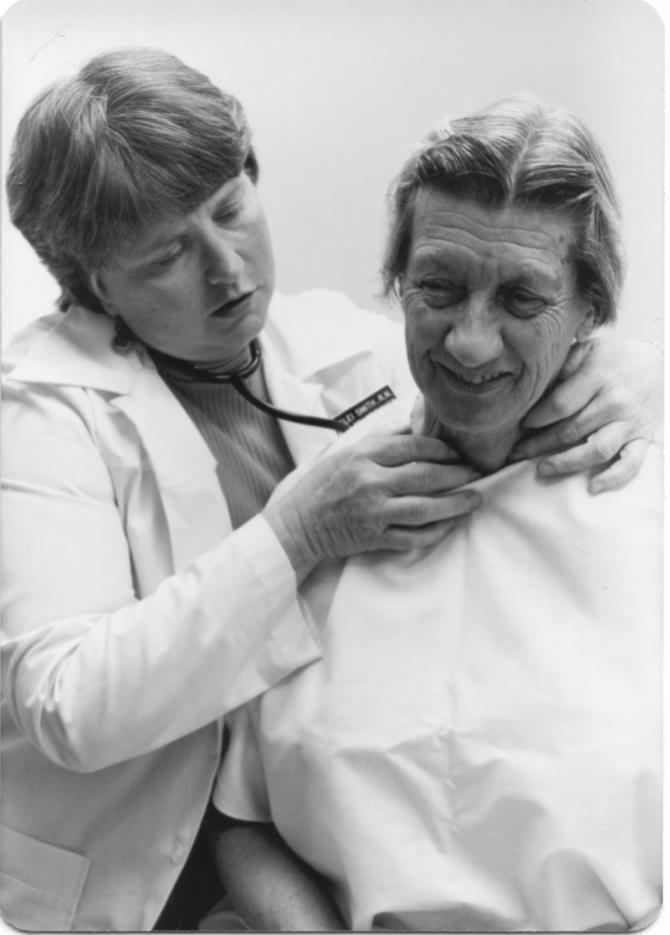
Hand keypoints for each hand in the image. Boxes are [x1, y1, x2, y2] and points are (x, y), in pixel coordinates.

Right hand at [264, 434, 481, 578]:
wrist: (294, 527)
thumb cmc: (319, 487)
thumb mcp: (344, 453)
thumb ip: (380, 439)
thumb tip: (416, 423)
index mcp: (362, 455)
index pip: (413, 446)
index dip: (443, 448)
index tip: (459, 451)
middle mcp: (369, 482)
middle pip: (426, 475)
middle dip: (458, 474)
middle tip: (478, 473)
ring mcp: (373, 512)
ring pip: (425, 508)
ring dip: (456, 504)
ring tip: (476, 499)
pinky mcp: (373, 538)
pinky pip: (413, 536)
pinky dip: (435, 531)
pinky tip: (450, 524)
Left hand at [509, 334, 661, 492]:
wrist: (659, 365)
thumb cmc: (615, 358)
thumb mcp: (588, 350)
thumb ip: (563, 365)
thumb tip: (536, 386)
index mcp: (599, 376)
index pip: (561, 404)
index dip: (538, 418)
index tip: (521, 425)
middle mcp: (615, 402)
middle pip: (572, 430)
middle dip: (540, 444)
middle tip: (517, 453)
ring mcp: (630, 423)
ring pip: (596, 450)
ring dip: (566, 463)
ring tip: (542, 468)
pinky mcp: (643, 438)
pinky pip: (631, 463)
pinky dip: (613, 478)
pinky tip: (592, 487)